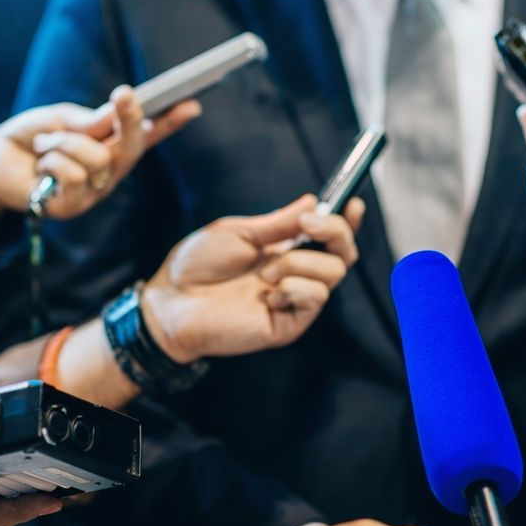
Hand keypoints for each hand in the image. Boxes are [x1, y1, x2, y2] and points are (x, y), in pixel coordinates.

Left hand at [0, 86, 200, 231]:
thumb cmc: (30, 139)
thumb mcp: (60, 119)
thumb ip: (87, 122)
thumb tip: (112, 118)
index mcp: (110, 145)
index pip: (146, 134)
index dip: (169, 121)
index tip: (191, 104)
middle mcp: (109, 171)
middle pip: (133, 146)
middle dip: (131, 118)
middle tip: (124, 94)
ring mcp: (93, 191)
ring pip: (97, 157)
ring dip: (64, 142)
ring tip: (44, 145)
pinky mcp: (73, 206)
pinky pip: (73, 174)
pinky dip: (52, 159)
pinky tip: (41, 165)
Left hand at [142, 194, 363, 363]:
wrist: (171, 301)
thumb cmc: (196, 266)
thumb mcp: (238, 233)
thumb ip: (278, 223)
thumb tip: (312, 201)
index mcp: (285, 251)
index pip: (329, 238)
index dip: (346, 221)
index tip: (353, 204)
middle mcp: (295, 275)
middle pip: (344, 254)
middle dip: (335, 231)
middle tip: (306, 225)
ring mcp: (294, 301)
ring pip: (333, 273)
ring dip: (299, 263)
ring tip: (264, 272)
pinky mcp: (289, 324)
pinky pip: (316, 298)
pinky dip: (294, 288)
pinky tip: (266, 295)